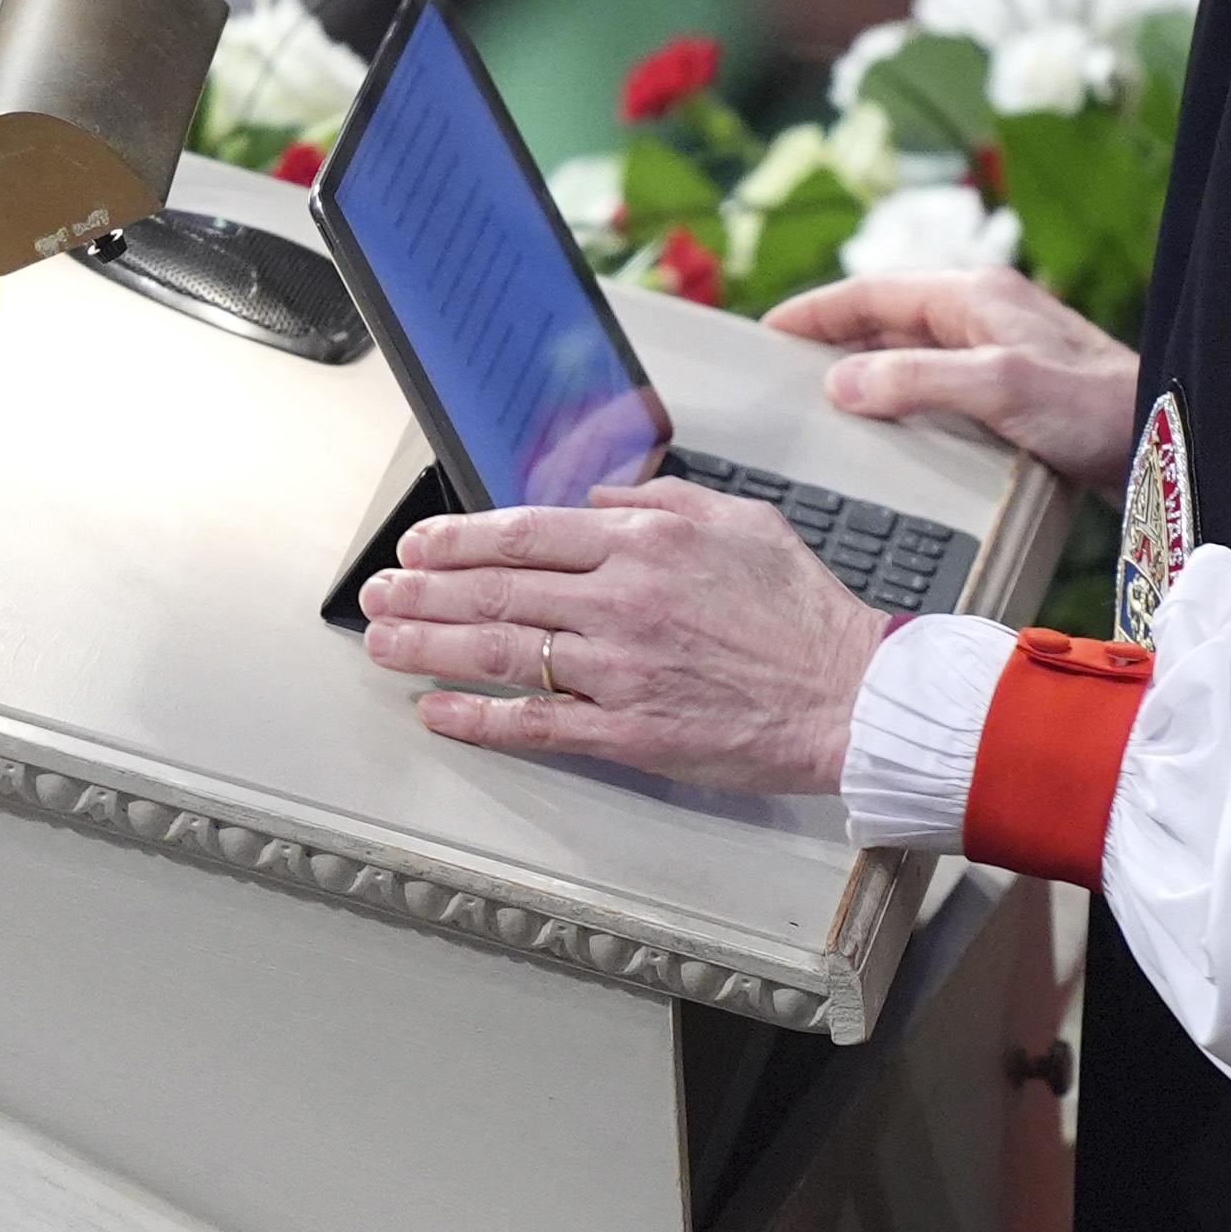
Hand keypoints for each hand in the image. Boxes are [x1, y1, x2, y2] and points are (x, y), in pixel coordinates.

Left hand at [356, 480, 888, 792]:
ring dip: (429, 646)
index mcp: (645, 543)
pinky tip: (439, 711)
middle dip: (422, 590)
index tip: (419, 544)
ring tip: (383, 643)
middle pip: (495, 589)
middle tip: (378, 593)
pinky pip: (536, 724)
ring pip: (501, 651)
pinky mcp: (629, 731)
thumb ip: (659, 501)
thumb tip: (598, 500)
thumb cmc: (804, 614)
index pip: (524, 531)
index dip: (457, 537)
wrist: (852, 695)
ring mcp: (620, 670)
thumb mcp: (739, 519)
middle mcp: (621, 601)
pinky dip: (478, 718)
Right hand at [761, 266, 1137, 488]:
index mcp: (974, 296)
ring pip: (912, 357)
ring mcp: (999, 353)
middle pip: (888, 321)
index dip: (816, 310)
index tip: (767, 331)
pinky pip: (937, 389)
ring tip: (823, 408)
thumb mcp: (997, 387)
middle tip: (783, 374)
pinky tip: (889, 438)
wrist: (1163, 441)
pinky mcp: (1013, 393)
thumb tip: (842, 384)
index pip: (872, 292)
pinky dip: (902, 404)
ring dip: (867, 376)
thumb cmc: (1094, 408)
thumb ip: (916, 380)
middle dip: (834, 342)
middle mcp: (984, 316)